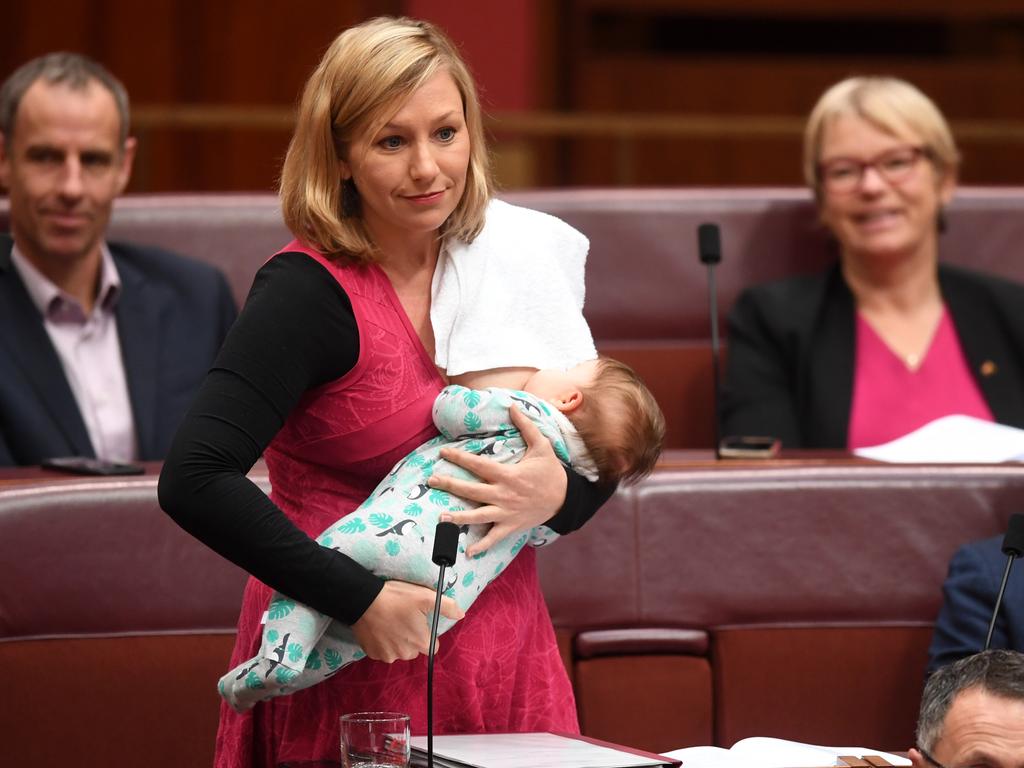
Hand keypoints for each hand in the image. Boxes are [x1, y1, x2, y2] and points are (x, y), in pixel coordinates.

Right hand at [351, 581, 463, 662]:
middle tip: (403, 619)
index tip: (419, 622)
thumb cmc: (396, 598)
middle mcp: (405, 654)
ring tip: (390, 622)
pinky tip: (379, 628)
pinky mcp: (373, 654)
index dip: (427, 634)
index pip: (432, 647)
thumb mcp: (424, 596)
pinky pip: (383, 651)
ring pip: (398, 651)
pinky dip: (383, 642)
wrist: (362, 600)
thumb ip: (446, 606)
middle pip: (415, 650)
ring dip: (397, 641)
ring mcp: (387, 656)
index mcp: (420, 642)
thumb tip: (461, 615)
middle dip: (412, 638)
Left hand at [428, 405, 566, 556]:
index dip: (460, 458)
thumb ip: (526, 426)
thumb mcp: (542, 446)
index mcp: (508, 475)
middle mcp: (503, 495)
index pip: (478, 465)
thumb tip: (513, 406)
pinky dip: (482, 546)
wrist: (566, 499)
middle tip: (431, 481)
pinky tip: (468, 552)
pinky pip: (494, 538)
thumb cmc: (551, 472)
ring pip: (478, 516)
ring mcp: (506, 513)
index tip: (443, 453)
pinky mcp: (511, 526)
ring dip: (459, 518)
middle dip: (450, 485)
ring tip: (441, 519)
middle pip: (471, 490)